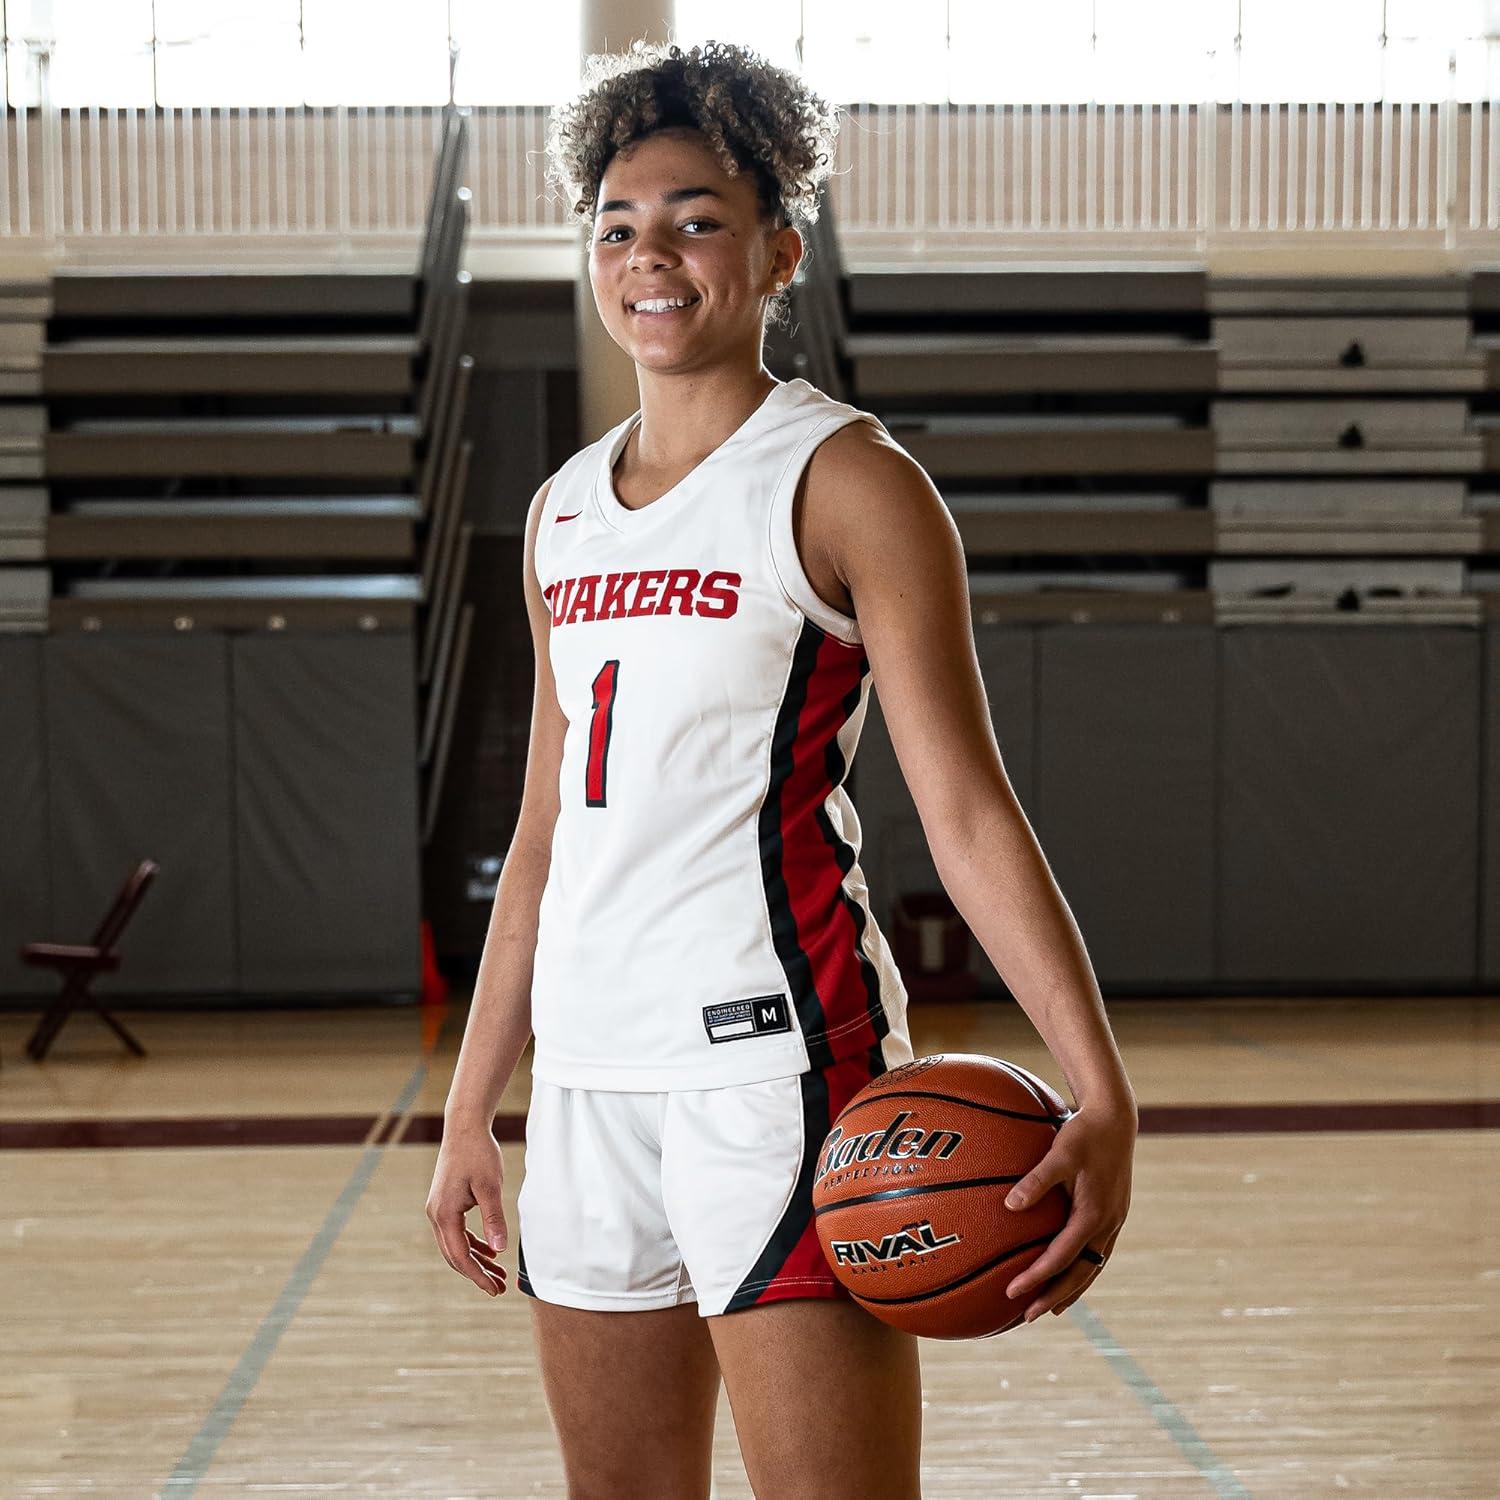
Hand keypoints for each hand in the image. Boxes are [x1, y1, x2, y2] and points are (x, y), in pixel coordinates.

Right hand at [425, 1120, 509, 1297]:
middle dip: (476, 1274)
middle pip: (455, 1255)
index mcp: (444, 1214)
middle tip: (499, 1288)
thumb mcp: (490, 1186)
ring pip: (455, 1245)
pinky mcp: (446, 1202)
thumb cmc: (478, 1154)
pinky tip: (489, 1251)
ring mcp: (439, 1209)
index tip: (495, 1290)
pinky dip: (473, 1243)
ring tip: (498, 1275)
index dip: (478, 1276)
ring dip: (476, 1260)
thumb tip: (499, 1249)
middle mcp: (436, 1215)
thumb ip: (494, 1218)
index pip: (460, 1256)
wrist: (464, 1127)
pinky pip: (457, 1231)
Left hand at [1003, 1100, 1134, 1321]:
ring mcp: (1113, 1221)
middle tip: (1027, 1316)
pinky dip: (1082, 1269)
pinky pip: (1096, 1252)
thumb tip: (1009, 1205)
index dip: (1037, 1278)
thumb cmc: (1085, 1132)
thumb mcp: (1060, 1152)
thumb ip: (1037, 1179)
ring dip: (1071, 1288)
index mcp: (1093, 1214)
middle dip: (1054, 1296)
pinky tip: (1068, 1271)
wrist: (1116, 1119)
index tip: (1012, 1293)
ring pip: (1092, 1267)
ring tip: (1051, 1308)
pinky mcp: (1113, 1214)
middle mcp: (1107, 1224)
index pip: (1061, 1257)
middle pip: (1080, 1273)